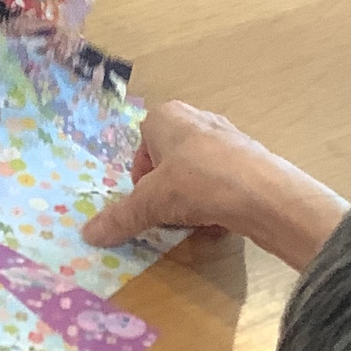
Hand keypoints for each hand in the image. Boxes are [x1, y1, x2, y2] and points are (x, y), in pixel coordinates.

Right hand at [84, 100, 346, 270]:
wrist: (262, 193)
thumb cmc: (197, 183)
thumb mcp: (151, 203)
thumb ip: (120, 217)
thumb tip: (88, 234)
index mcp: (167, 116)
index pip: (141, 145)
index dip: (140, 178)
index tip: (146, 201)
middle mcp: (196, 118)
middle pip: (168, 162)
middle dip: (166, 191)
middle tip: (169, 214)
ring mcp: (226, 136)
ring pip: (195, 174)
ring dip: (190, 200)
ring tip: (196, 220)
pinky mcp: (249, 158)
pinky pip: (221, 182)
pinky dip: (216, 202)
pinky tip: (220, 221)